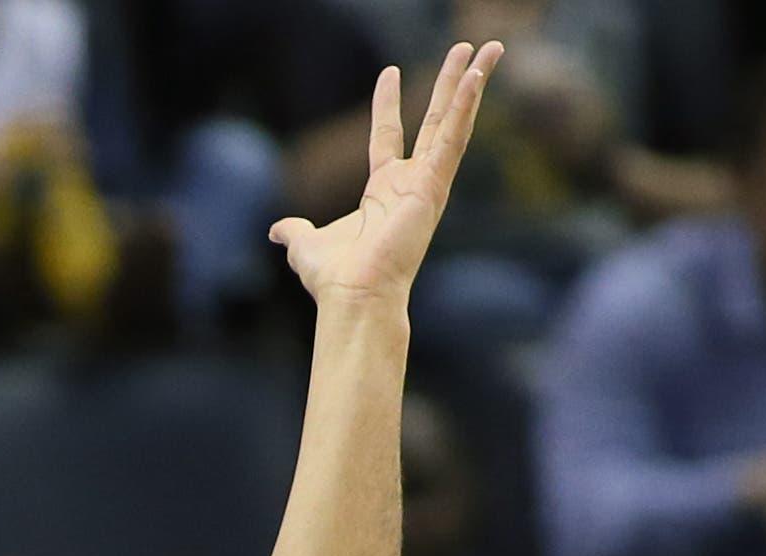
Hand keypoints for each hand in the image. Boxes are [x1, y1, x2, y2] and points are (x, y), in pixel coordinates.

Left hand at [270, 41, 499, 306]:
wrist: (352, 296)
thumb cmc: (335, 279)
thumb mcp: (305, 244)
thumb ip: (293, 231)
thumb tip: (276, 231)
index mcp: (383, 191)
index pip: (387, 136)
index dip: (387, 105)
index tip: (388, 72)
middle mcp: (411, 183)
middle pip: (434, 121)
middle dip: (449, 84)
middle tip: (466, 49)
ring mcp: (428, 183)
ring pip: (454, 122)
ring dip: (471, 84)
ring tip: (489, 48)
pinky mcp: (435, 186)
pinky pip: (454, 138)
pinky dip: (466, 107)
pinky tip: (475, 77)